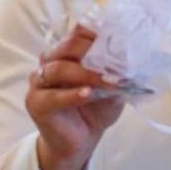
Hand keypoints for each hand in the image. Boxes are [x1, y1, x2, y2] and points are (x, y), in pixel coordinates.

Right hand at [25, 25, 124, 169]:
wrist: (82, 138)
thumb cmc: (98, 107)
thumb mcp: (115, 87)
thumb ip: (119, 73)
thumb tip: (134, 62)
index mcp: (69, 51)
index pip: (80, 31)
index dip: (99, 31)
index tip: (121, 36)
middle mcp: (51, 60)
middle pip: (68, 45)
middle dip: (95, 51)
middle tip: (118, 62)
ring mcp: (40, 80)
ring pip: (60, 68)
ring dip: (88, 74)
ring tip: (110, 82)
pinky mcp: (36, 102)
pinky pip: (53, 95)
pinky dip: (72, 94)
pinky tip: (88, 94)